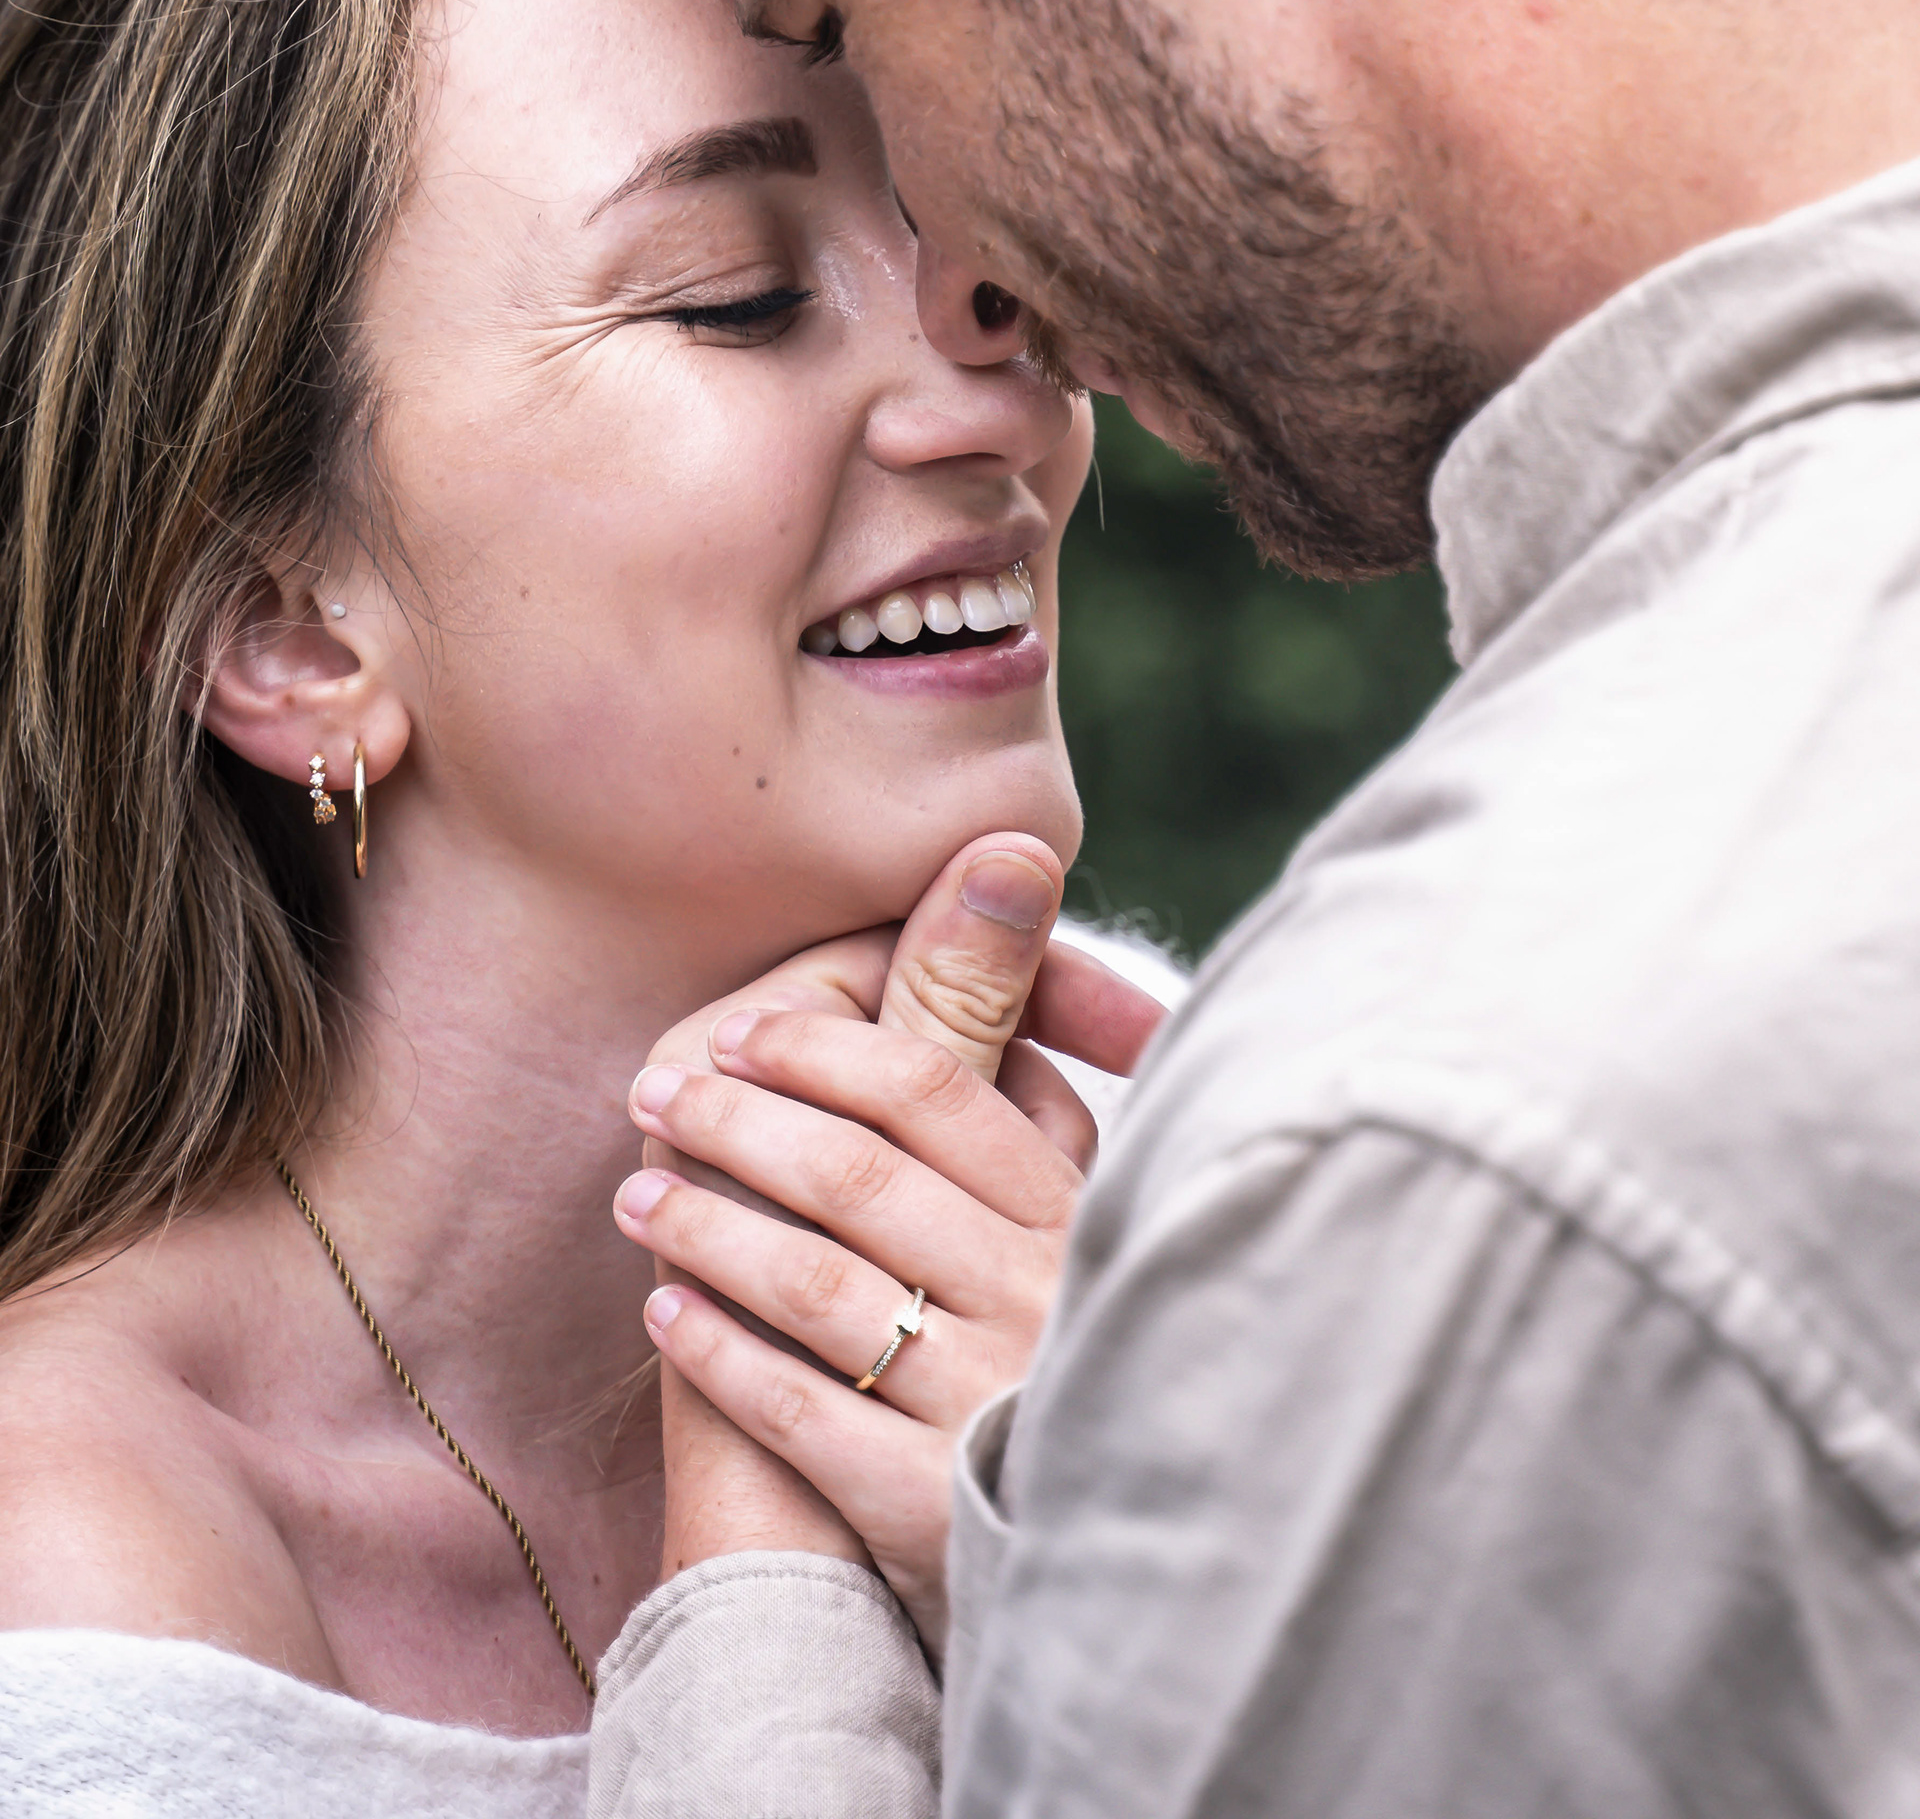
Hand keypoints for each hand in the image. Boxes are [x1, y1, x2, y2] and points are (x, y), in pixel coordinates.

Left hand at [616, 839, 1165, 1644]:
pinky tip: (666, 1310)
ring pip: (819, 1282)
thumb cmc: (1037, 1341)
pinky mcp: (924, 1508)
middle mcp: (1038, 1298)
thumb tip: (1009, 845)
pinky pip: (797, 1406)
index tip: (734, 1033)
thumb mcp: (1028, 1195)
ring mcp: (984, 1403)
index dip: (818, 1049)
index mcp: (1071, 1213)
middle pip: (860, 1174)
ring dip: (709, 1226)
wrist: (1084, 1575)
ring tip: (639, 1197)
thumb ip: (988, 1035)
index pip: (932, 1092)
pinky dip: (718, 1347)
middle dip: (738, 1124)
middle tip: (652, 1091)